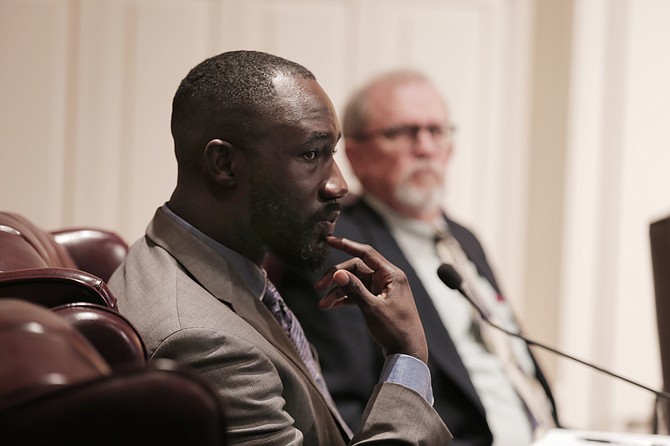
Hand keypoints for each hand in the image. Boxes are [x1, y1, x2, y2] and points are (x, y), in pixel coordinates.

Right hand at [315, 236, 427, 362]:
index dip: (346, 245)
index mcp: (391, 275)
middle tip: (319, 287)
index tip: (328, 240)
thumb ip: (354, 289)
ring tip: (324, 304)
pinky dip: (345, 298)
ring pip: (354, 282)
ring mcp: (382, 290)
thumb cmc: (396, 330)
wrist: (408, 353)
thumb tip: (337, 273)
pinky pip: (357, 293)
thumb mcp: (373, 309)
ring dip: (338, 291)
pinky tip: (331, 305)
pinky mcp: (377, 301)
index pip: (365, 253)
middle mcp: (387, 279)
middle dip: (336, 277)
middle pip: (356, 268)